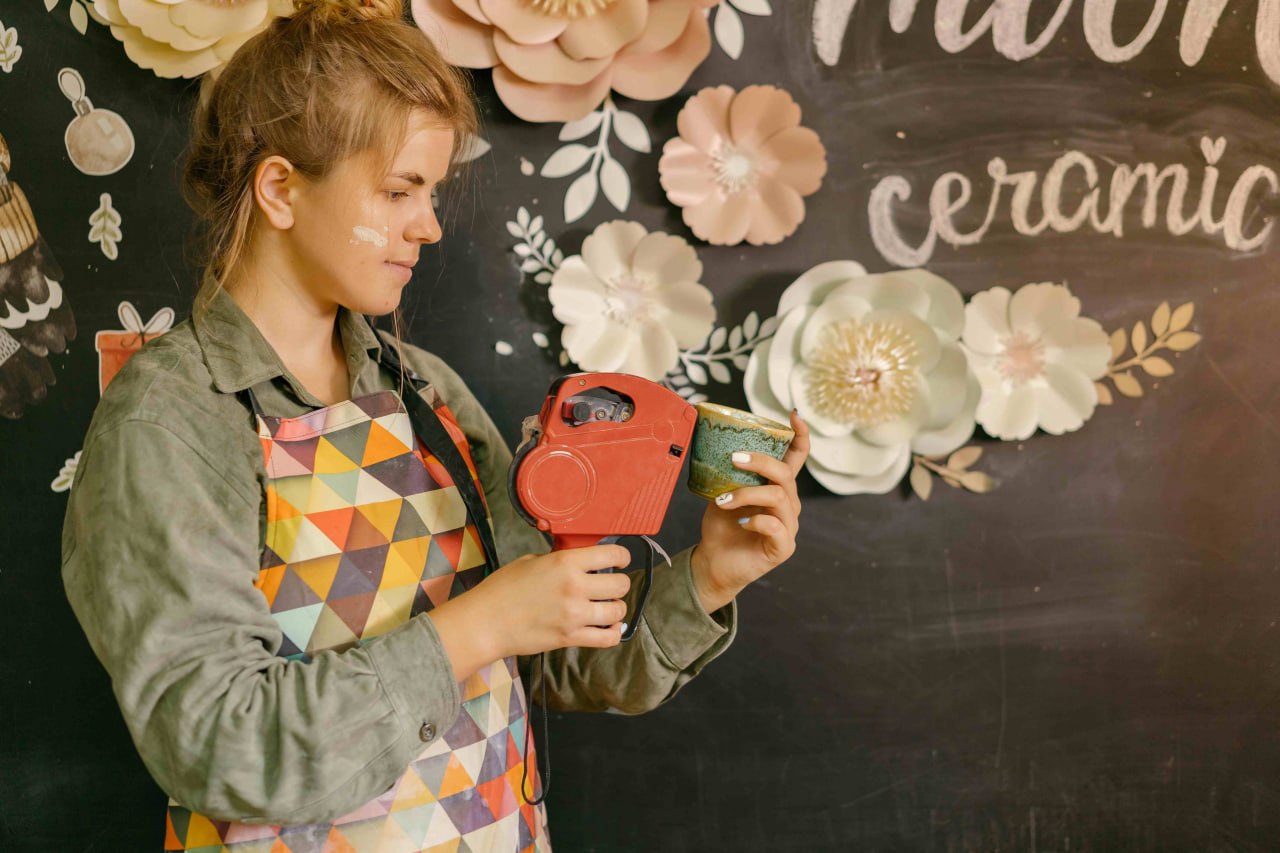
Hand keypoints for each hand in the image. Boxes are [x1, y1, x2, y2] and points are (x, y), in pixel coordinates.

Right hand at [428, 545, 632, 680]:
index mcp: (566, 563)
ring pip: (618, 611)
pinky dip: (612, 633)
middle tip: (610, 586)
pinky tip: (606, 627)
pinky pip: (607, 638)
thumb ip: (559, 562)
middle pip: (621, 584)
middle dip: (619, 584)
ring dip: (615, 609)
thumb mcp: (531, 562)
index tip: (621, 560)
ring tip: (606, 607)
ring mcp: (574, 615)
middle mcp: (575, 587)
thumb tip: (578, 563)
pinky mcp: (570, 638)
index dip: (622, 556)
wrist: (485, 622)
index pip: (613, 555)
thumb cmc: (502, 590)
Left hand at [690, 409, 810, 612]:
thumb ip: (728, 474)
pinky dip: (756, 521)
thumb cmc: (721, 526)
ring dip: (748, 494)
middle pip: (786, 475)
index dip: (800, 436)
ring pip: (779, 498)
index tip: (794, 415)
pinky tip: (740, 522)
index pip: (796, 458)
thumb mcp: (722, 492)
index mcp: (777, 487)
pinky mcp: (783, 548)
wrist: (713, 563)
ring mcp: (788, 527)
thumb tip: (716, 445)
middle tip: (735, 459)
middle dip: (761, 462)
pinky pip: (776, 527)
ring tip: (724, 501)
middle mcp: (788, 505)